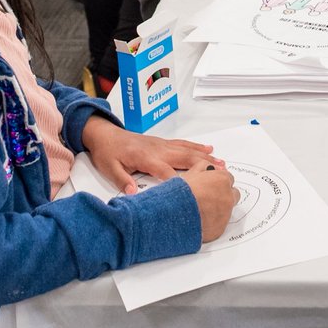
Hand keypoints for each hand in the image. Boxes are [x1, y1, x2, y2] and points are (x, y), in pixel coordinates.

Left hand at [81, 116, 221, 192]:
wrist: (105, 134)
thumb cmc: (108, 152)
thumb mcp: (109, 168)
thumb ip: (121, 180)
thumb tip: (133, 192)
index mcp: (145, 157)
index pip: (165, 171)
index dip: (179, 181)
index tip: (194, 190)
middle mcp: (158, 149)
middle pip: (184, 158)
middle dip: (203, 166)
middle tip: (220, 174)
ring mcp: (162, 145)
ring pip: (188, 150)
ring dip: (205, 157)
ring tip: (222, 163)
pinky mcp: (163, 143)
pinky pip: (183, 144)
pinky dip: (197, 147)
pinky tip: (208, 149)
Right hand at [181, 162, 238, 242]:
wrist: (175, 215)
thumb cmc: (181, 194)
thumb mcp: (190, 173)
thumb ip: (203, 167)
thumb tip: (209, 166)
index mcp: (222, 180)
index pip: (228, 178)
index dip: (219, 182)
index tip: (212, 185)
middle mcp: (227, 196)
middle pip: (233, 193)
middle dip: (224, 194)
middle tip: (209, 197)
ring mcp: (226, 213)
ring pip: (228, 209)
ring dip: (220, 208)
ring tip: (204, 210)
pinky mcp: (221, 228)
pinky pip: (221, 224)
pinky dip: (214, 222)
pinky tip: (202, 220)